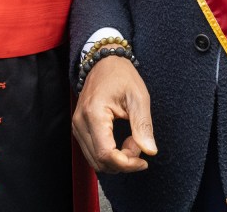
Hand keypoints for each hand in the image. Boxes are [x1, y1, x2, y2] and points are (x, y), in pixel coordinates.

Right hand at [72, 55, 156, 172]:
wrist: (104, 62)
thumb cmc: (122, 76)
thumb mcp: (138, 97)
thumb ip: (143, 125)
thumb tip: (150, 151)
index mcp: (94, 114)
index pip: (106, 154)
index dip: (126, 164)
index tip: (144, 160)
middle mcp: (80, 122)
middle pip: (100, 161)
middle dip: (124, 162)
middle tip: (139, 143)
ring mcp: (77, 126)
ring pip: (95, 161)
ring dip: (117, 160)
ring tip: (132, 140)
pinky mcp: (79, 129)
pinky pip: (93, 153)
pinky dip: (110, 154)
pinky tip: (122, 141)